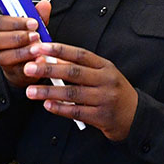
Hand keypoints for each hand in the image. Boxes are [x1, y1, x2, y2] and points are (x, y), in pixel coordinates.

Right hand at [0, 0, 52, 87]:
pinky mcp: (11, 72)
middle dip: (18, 37)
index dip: (16, 22)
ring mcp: (2, 59)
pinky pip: (17, 70)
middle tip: (36, 36)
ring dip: (23, 52)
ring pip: (4, 56)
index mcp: (2, 29)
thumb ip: (39, 16)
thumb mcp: (35, 27)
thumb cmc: (29, 41)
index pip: (1, 22)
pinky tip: (40, 60)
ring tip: (38, 49)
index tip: (33, 23)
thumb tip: (45, 4)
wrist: (29, 64)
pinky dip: (29, 65)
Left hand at [21, 40, 139, 140]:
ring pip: (72, 93)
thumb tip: (53, 59)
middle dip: (49, 69)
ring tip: (31, 91)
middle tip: (30, 68)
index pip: (80, 54)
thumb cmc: (114, 92)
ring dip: (49, 91)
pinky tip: (47, 105)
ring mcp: (104, 98)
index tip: (40, 48)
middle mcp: (106, 80)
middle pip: (74, 72)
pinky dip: (60, 108)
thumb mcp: (104, 74)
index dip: (59, 50)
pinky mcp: (101, 116)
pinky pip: (76, 111)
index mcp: (105, 66)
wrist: (134, 115)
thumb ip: (82, 67)